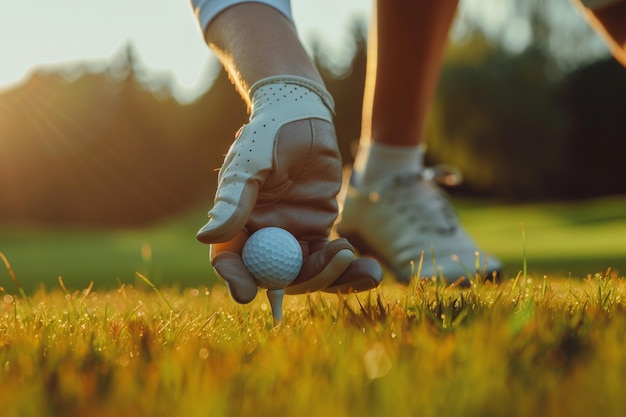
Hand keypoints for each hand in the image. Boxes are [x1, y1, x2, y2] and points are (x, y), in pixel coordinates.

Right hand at [196, 78, 380, 302]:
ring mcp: (291, 237)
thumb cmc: (267, 135)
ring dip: (336, 278)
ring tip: (366, 270)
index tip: (248, 294)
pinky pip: (331, 257)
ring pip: (308, 273)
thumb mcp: (249, 164)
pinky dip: (350, 267)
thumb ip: (234, 200)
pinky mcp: (316, 230)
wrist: (300, 115)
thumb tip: (207, 237)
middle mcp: (262, 237)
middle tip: (336, 262)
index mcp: (236, 224)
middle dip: (307, 280)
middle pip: (277, 277)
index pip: (231, 261)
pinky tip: (370, 269)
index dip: (236, 279)